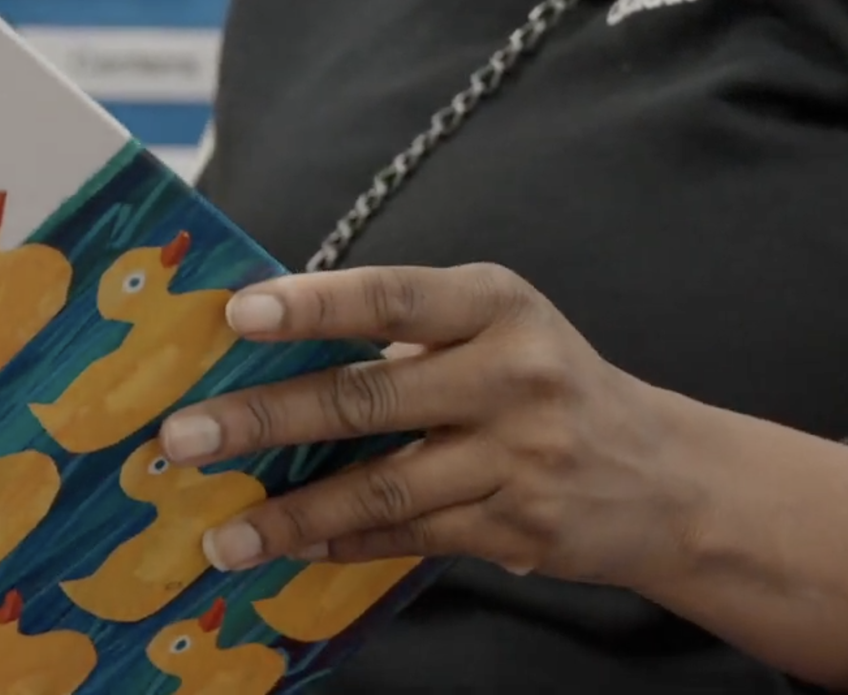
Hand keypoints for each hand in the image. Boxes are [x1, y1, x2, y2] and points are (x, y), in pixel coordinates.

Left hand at [157, 263, 706, 590]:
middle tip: (183, 436)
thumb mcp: (495, 326)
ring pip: (382, 486)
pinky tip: (288, 550)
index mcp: (495, 304)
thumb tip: (264, 337)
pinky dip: (344, 543)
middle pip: (367, 397)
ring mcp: (517, 458)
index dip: (314, 304)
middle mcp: (511, 375)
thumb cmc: (546, 382)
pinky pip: (410, 536)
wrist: (665, 475)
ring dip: (291, 513)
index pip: (392, 297)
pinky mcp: (519, 528)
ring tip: (218, 531)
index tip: (238, 314)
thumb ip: (403, 328)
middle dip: (264, 418)